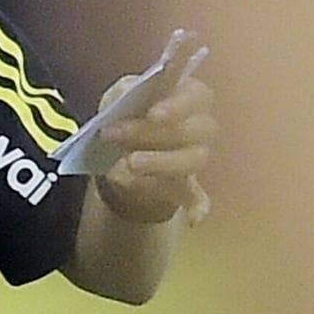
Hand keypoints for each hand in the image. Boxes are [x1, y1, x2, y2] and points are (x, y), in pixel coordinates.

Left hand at [95, 42, 217, 225]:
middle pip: (194, 130)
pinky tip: (192, 219)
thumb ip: (122, 94)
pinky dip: (197, 208)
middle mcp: (199, 125)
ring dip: (161, 162)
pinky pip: (199, 198)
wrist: (118, 151)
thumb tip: (125, 96)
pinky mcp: (187, 186)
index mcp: (185, 95)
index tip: (153, 114)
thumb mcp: (116, 98)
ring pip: (194, 160)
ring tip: (128, 163)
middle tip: (114, 134)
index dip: (179, 105)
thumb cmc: (124, 115)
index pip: (197, 95)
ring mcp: (196, 156)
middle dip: (151, 133)